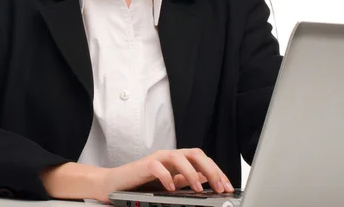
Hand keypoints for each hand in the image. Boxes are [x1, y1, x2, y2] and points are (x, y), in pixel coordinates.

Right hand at [94, 148, 233, 202]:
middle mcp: (169, 157)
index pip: (203, 160)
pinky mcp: (143, 166)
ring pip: (179, 156)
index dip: (218, 172)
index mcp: (179, 161)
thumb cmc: (142, 184)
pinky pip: (157, 167)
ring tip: (198, 189)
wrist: (115, 185)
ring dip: (192, 173)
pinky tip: (171, 188)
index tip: (228, 187)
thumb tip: (208, 179)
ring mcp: (156, 159)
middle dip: (211, 170)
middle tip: (219, 188)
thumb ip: (187, 180)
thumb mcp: (170, 183)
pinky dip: (166, 177)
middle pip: (195, 154)